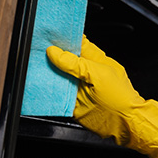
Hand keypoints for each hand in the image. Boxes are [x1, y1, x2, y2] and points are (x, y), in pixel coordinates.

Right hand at [46, 36, 157, 157]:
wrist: (125, 123)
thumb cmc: (121, 97)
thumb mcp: (99, 74)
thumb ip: (77, 64)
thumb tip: (54, 52)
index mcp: (94, 59)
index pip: (76, 43)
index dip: (62, 38)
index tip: (46, 34)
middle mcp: (84, 72)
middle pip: (63, 59)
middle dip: (49, 56)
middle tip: (34, 51)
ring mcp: (77, 87)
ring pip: (56, 76)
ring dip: (45, 73)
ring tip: (32, 66)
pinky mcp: (71, 102)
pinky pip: (55, 94)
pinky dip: (46, 91)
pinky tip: (37, 86)